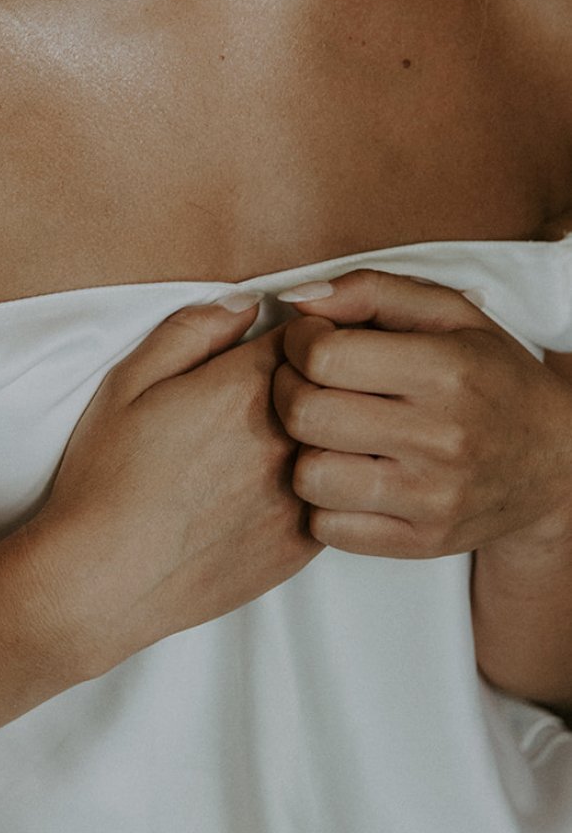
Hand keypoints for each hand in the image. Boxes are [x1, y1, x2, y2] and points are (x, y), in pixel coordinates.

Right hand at [33, 300, 320, 672]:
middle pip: (340, 386)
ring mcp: (302, 494)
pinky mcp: (304, 544)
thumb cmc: (107, 478)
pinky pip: (338, 500)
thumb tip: (248, 303)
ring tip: (288, 441)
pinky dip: (321, 486)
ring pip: (347, 444)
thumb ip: (193, 331)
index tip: (290, 341)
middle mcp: (288, 438)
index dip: (304, 331)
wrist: (105, 578)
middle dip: (324, 379)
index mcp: (246, 388)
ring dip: (331, 434)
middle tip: (297, 385)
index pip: (314, 334)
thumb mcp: (129, 382)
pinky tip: (277, 491)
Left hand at [271, 270, 571, 558]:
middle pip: (306, 416)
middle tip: (303, 383)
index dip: (297, 342)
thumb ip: (371, 291)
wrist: (557, 459)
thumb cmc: (491, 375)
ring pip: (309, 477)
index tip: (308, 341)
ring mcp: (432, 497)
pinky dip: (323, 502)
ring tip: (327, 433)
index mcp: (445, 370)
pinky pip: (328, 528)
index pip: (322, 356)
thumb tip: (298, 299)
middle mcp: (441, 437)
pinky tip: (346, 474)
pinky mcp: (422, 541)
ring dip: (303, 451)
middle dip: (287, 392)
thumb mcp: (449, 313)